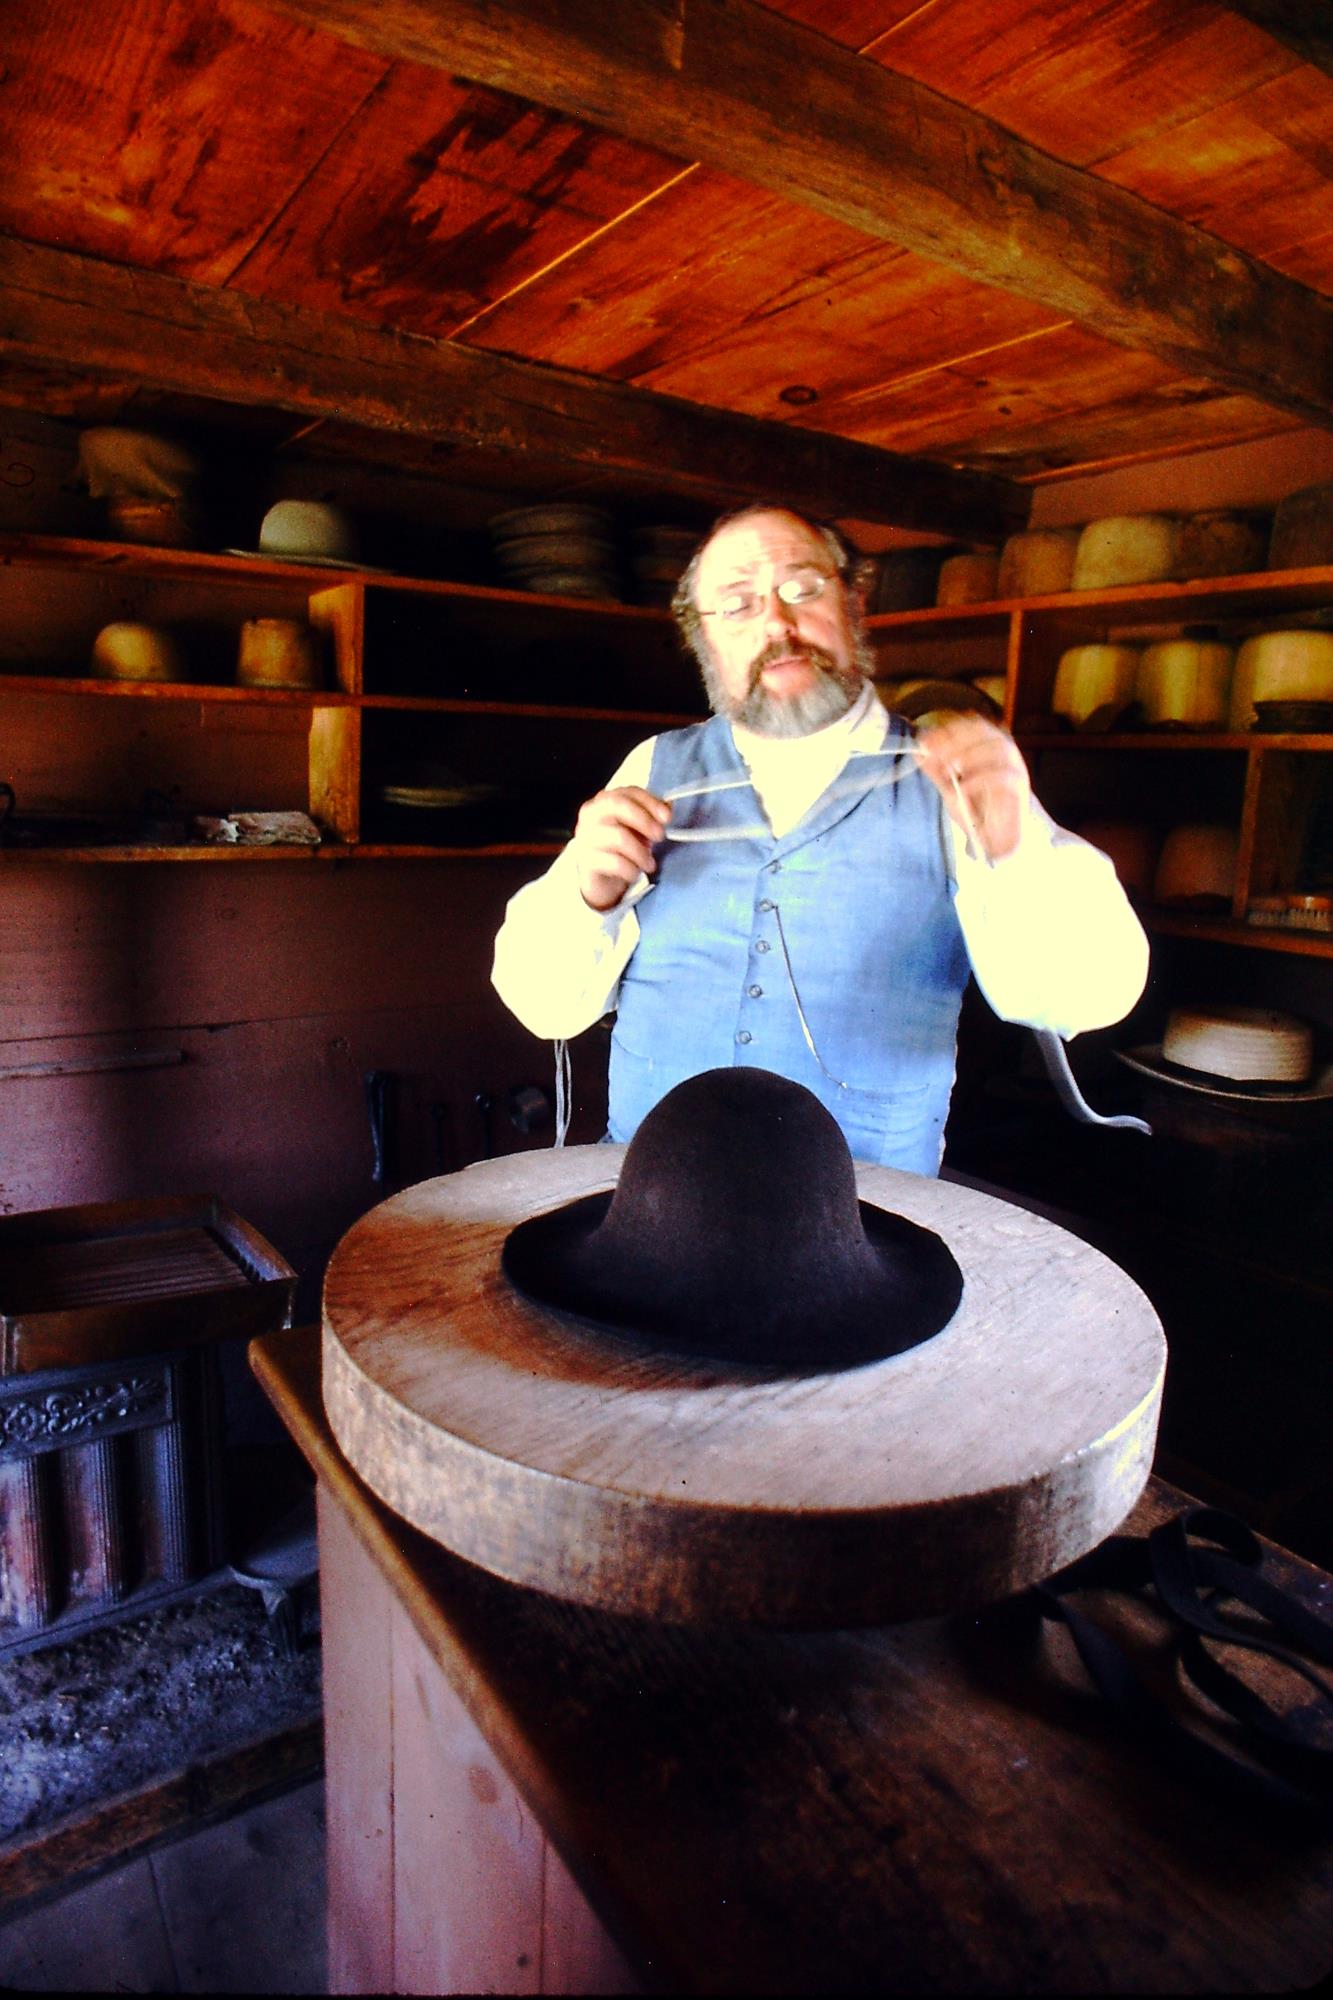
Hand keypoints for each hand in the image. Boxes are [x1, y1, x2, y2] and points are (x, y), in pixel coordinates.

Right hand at [571, 784, 672, 910]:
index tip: (667, 817)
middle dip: (644, 820)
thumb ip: (651, 816)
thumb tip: (668, 807)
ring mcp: (585, 836)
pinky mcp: (586, 860)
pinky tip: (634, 874)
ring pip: (618, 837)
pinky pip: (614, 862)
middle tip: (660, 836)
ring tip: (650, 865)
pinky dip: (630, 869)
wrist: (599, 879)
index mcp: (605, 801)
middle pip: (617, 805)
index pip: (628, 792)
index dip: (650, 802)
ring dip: (641, 852)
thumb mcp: (638, 830)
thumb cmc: (620, 849)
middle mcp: (591, 814)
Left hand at [914, 714, 1030, 861]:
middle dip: (957, 739)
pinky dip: (981, 779)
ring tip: (950, 767)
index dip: (949, 730)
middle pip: (986, 733)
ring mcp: (1015, 769)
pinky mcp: (1019, 789)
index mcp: (989, 748)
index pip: (973, 726)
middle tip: (935, 752)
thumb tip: (917, 752)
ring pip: (999, 749)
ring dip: (971, 754)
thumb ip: (937, 771)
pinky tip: (963, 788)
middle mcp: (1005, 754)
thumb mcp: (950, 789)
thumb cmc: (978, 811)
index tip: (926, 740)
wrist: (998, 839)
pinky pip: (1004, 776)